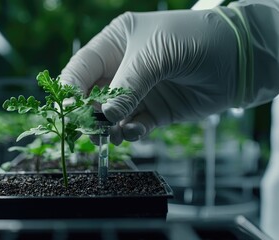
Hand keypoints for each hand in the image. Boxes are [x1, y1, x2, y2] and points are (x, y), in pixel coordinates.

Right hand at [60, 9, 241, 144]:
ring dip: (108, 128)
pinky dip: (131, 132)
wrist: (240, 58)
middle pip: (92, 95)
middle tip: (90, 130)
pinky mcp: (154, 110)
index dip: (70, 89)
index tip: (67, 111)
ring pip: (110, 115)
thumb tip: (104, 118)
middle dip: (89, 114)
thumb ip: (126, 87)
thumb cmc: (193, 40)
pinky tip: (137, 131)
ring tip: (113, 135)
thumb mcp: (154, 55)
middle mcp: (123, 67)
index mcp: (115, 43)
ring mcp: (139, 90)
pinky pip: (133, 125)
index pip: (81, 67)